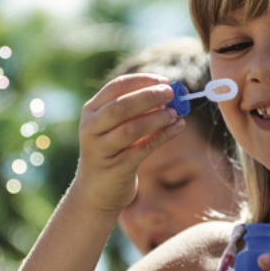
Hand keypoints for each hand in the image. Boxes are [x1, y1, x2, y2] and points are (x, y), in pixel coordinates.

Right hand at [73, 74, 183, 212]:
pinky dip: (163, 136)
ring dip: (157, 118)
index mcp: (91, 111)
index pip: (116, 87)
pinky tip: (178, 127)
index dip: (142, 81)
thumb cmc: (112, 151)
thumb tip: (168, 94)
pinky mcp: (116, 167)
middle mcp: (91, 128)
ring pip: (131, 128)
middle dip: (149, 97)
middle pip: (121, 106)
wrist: (97, 190)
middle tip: (171, 93)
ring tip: (175, 113)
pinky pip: (144, 148)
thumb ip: (136, 110)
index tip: (164, 81)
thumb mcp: (116, 127)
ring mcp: (101, 149)